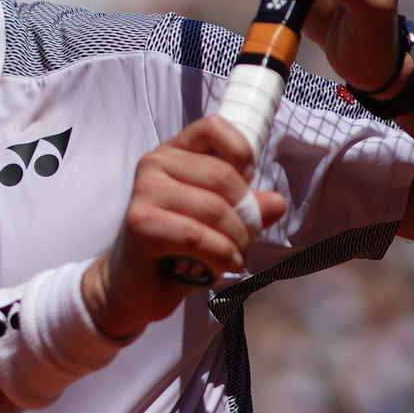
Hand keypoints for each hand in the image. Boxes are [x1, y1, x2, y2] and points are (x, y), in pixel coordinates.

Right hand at [85, 116, 286, 337]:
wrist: (136, 284)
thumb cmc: (177, 247)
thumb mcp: (219, 221)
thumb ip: (247, 206)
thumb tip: (277, 203)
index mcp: (174, 152)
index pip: (214, 127)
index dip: (242, 153)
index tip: (247, 185)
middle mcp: (155, 163)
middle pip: (223, 177)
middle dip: (247, 215)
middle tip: (246, 239)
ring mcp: (144, 191)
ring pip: (214, 209)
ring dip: (236, 240)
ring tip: (235, 256)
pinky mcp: (140, 222)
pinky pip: (196, 235)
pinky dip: (220, 254)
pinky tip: (223, 266)